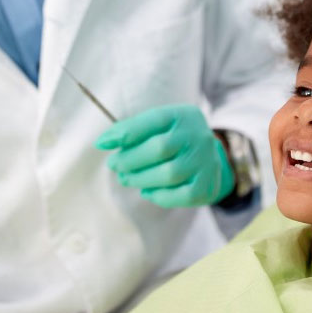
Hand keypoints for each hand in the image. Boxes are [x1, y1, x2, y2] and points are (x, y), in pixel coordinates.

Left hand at [96, 105, 233, 207]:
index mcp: (182, 116)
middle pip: (159, 148)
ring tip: (126, 178)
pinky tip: (147, 191)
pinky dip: (159, 196)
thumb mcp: (158, 126)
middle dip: (130, 159)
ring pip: (169, 174)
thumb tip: (103, 142)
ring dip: (140, 179)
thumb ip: (133, 130)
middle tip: (114, 165)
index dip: (125, 133)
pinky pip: (181, 195)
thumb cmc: (173, 139)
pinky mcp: (207, 185)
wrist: (209, 157)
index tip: (102, 143)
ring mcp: (205, 161)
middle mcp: (197, 136)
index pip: (152, 120)